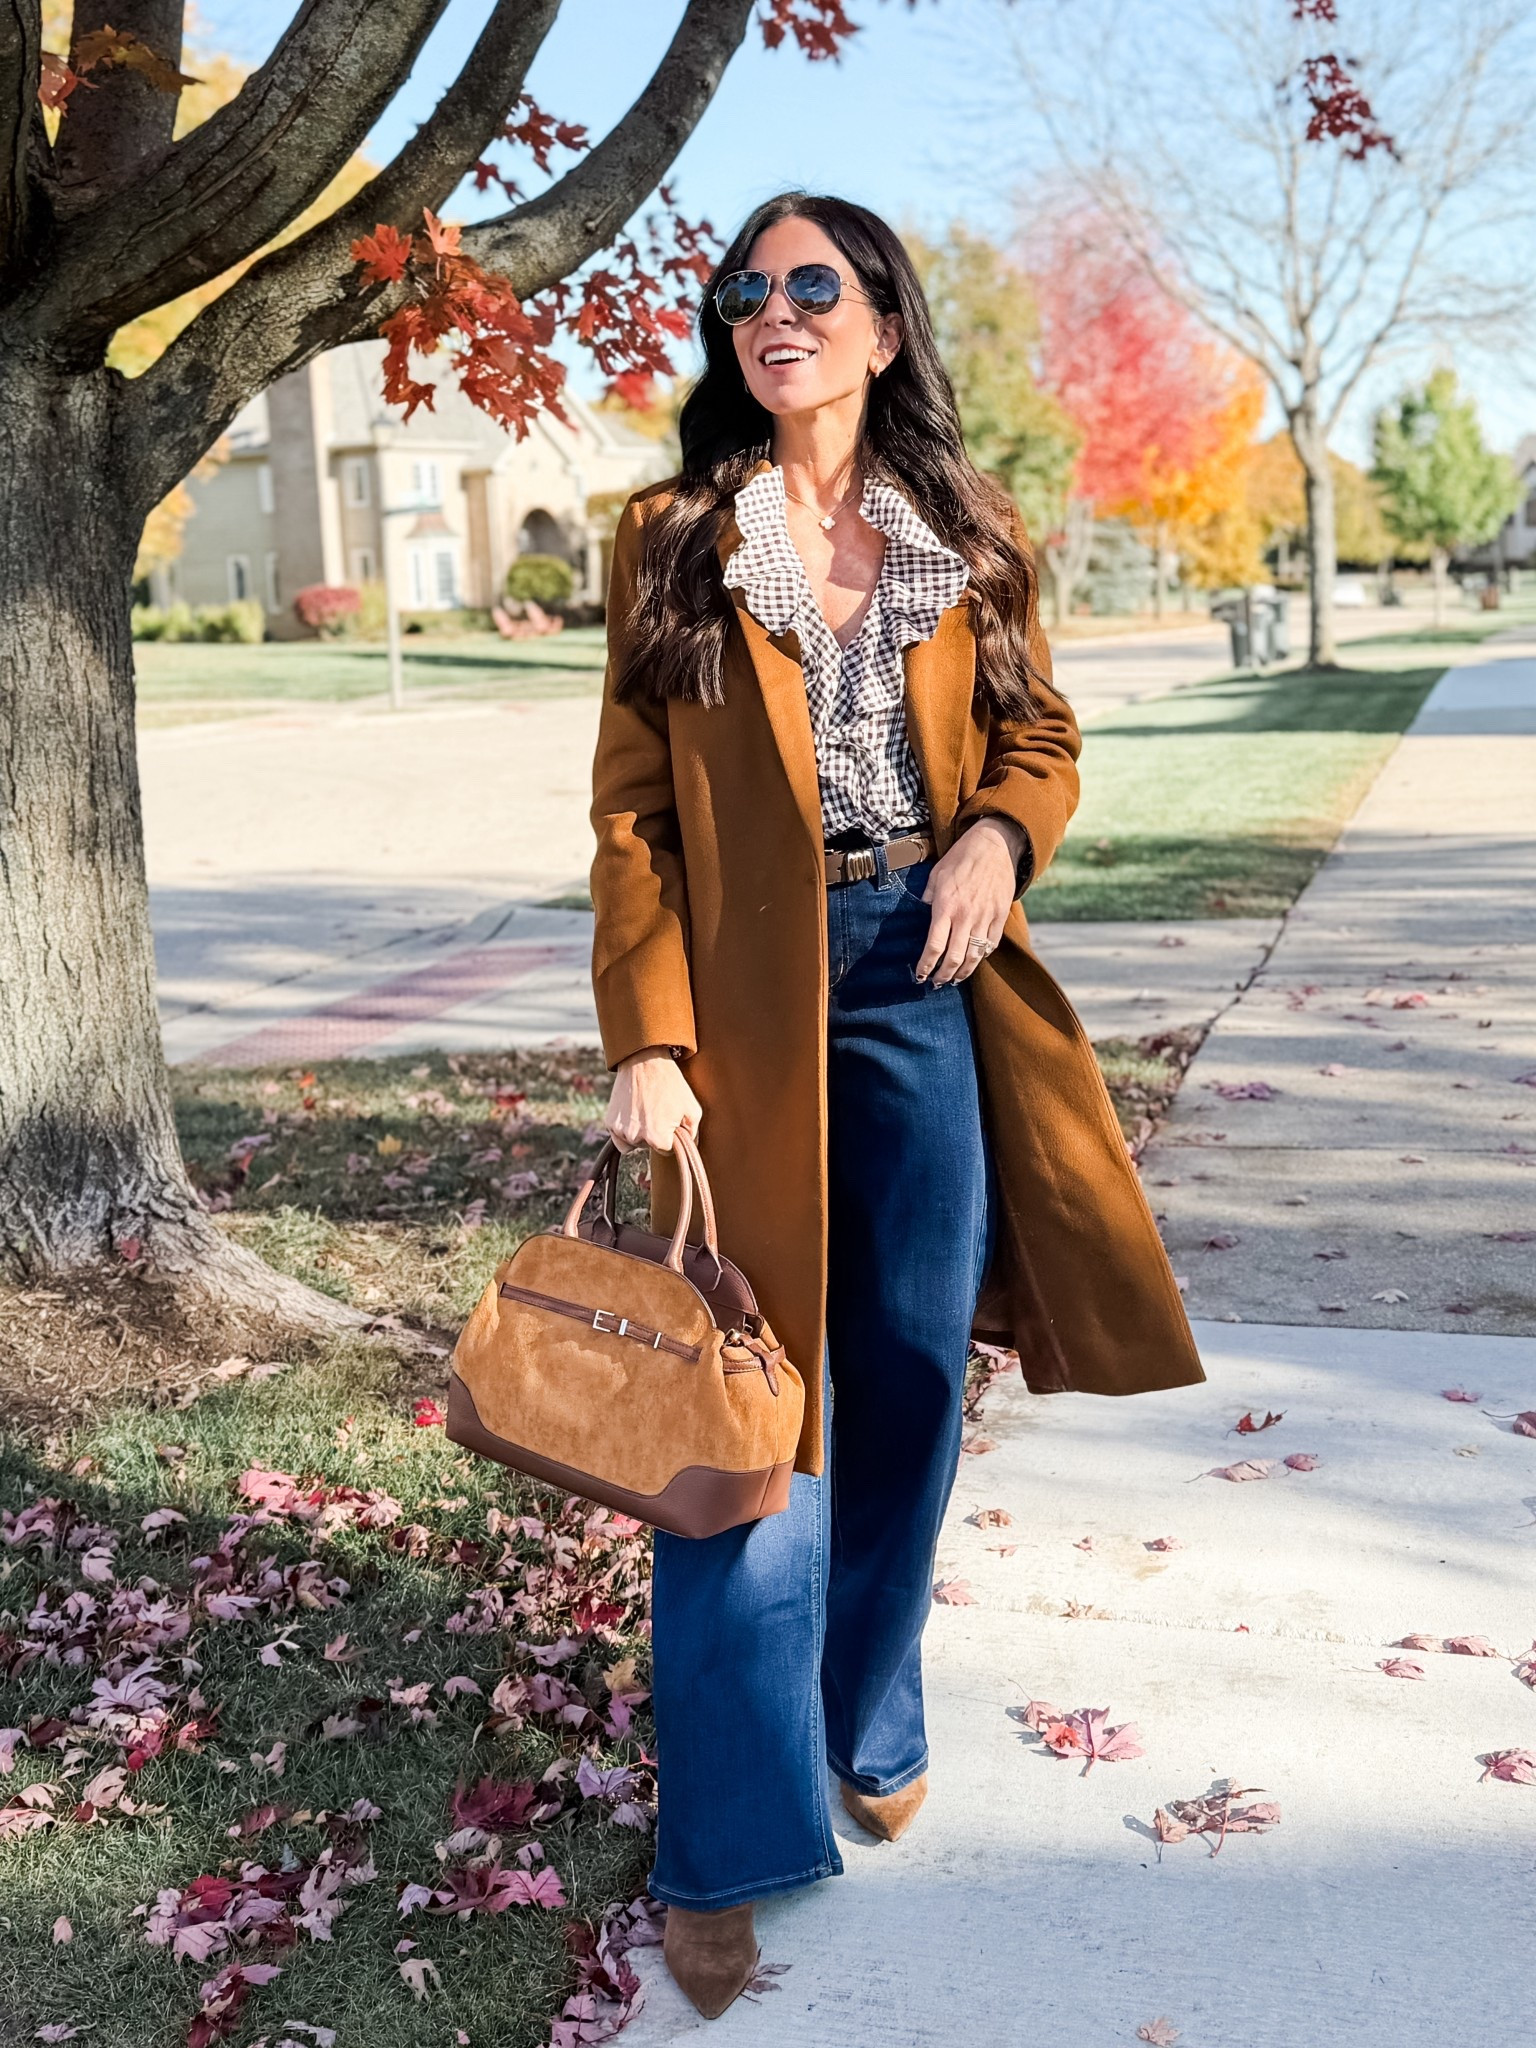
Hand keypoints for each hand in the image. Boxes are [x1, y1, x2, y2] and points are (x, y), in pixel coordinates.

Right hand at [604, 1046, 702, 1151]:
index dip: (670, 1136)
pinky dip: (626, 1129)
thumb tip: (689, 1147)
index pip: (666, 1150)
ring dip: (639, 1132)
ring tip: (645, 1110)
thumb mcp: (692, 1108)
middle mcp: (636, 1138)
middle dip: (655, 1134)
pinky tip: (633, 1112)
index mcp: (657, 1138)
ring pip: (633, 1143)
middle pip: (648, 1146)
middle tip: (658, 1111)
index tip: (670, 1121)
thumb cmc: (671, 1084)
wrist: (644, 1061)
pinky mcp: (610, 1122)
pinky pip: (619, 1137)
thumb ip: (693, 1133)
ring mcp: (620, 1130)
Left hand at [915, 817, 1024, 985]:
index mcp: (945, 906)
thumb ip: (929, 896)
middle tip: (937, 982)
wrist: (994, 845)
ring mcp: (985, 917)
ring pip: (974, 956)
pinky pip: (991, 944)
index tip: (920, 975)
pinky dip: (982, 956)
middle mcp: (965, 916)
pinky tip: (974, 959)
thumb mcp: (936, 874)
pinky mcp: (1000, 915)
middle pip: (954, 958)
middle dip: (944, 975)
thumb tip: (924, 910)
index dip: (926, 965)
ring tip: (955, 978)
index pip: (934, 946)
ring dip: (963, 972)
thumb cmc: (961, 857)